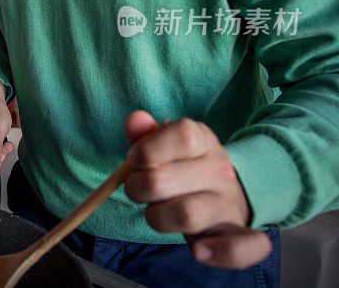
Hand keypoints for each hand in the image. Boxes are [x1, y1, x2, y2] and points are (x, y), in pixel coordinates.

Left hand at [123, 111, 271, 268]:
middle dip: (137, 187)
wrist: (229, 191)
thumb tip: (135, 120)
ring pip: (186, 215)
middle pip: (162, 180)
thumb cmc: (184, 168)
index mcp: (203, 142)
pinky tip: (199, 250)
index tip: (134, 159)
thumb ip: (146, 134)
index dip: (147, 149)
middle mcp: (220, 171)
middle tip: (139, 188)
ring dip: (157, 217)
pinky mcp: (237, 234)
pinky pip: (239, 249)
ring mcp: (229, 204)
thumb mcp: (166, 145)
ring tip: (157, 212)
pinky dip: (219, 253)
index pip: (181, 136)